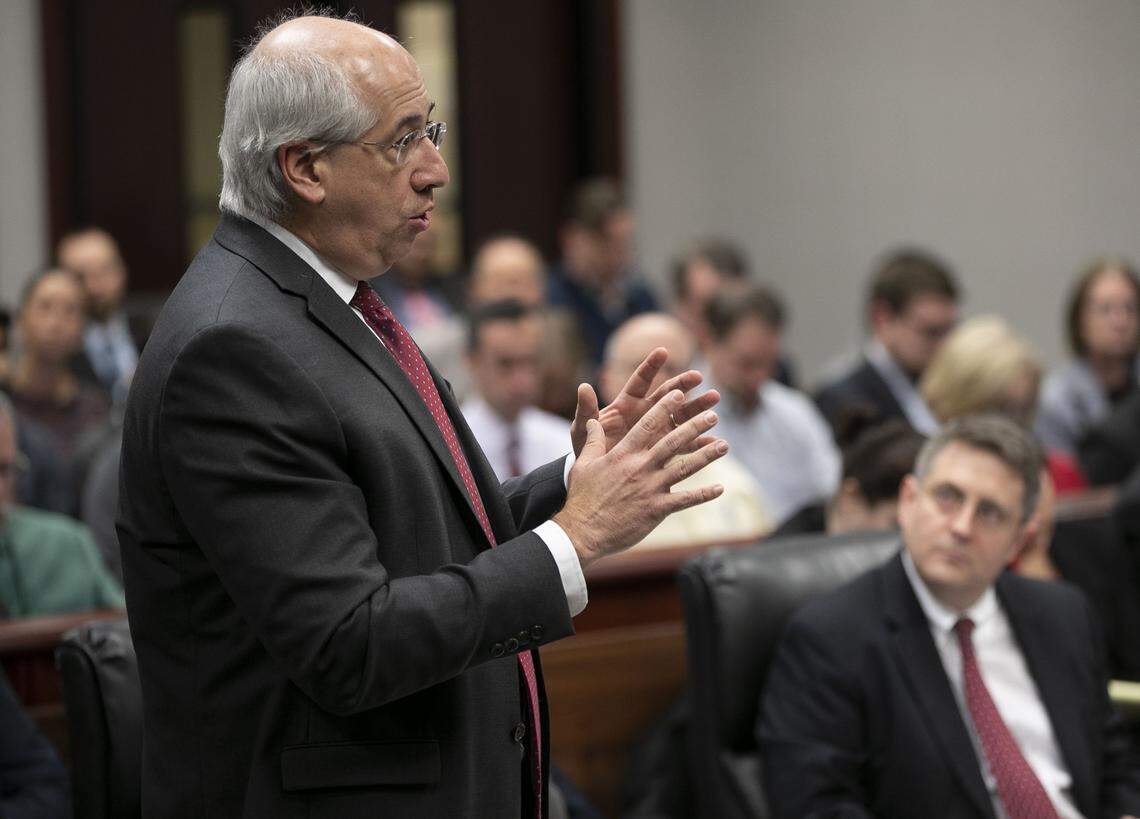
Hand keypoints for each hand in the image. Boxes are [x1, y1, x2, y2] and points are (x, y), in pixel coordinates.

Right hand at [555, 388, 727, 568]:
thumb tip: (594, 421)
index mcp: (623, 454)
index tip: (680, 394)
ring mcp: (651, 488)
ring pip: (685, 468)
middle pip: (674, 442)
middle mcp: (640, 467)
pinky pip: (685, 500)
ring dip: (706, 456)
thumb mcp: (584, 464)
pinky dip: (703, 494)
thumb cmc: (583, 497)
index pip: (648, 425)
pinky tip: (720, 489)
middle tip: (713, 414)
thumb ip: (593, 440)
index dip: (665, 408)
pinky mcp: (657, 509)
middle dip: (695, 426)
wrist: (583, 531)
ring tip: (725, 445)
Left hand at [569, 347, 719, 456]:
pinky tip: (714, 442)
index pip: (640, 381)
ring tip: (714, 402)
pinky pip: (686, 445)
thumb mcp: (582, 430)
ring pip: (682, 416)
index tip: (663, 351)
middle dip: (683, 385)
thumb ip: (586, 410)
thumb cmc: (586, 447)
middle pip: (667, 395)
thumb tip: (583, 386)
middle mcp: (646, 413)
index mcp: (626, 404)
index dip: (651, 366)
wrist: (596, 475)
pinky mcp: (666, 450)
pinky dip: (700, 443)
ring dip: (698, 409)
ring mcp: (658, 431)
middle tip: (699, 377)